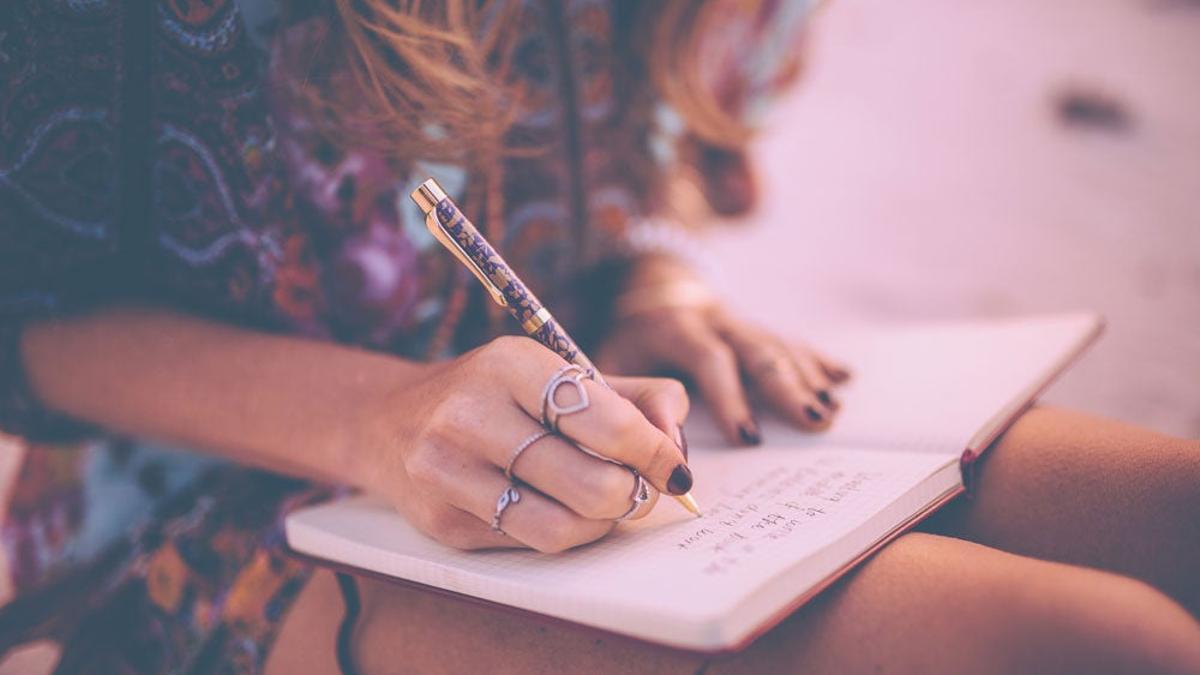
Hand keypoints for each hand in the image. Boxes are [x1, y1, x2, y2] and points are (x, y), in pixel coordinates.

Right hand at [354, 336, 690, 552]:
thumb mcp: (557, 375)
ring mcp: (449, 472)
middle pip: (591, 484)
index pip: (605, 422)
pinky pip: (529, 543)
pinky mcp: (442, 522)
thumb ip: (634, 398)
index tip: (675, 469)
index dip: (655, 453)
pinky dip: (563, 532)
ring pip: (562, 527)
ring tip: (606, 504)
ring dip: (602, 523)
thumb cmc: (497, 396)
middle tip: (641, 490)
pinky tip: (559, 508)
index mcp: (510, 365)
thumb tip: (676, 445)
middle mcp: (471, 415)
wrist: (390, 421)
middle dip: (633, 495)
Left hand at [597, 262, 849, 444]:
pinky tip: (843, 377)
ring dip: (808, 378)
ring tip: (831, 410)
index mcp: (676, 327)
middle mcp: (715, 319)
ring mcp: (740, 320)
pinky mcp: (755, 326)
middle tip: (814, 420)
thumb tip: (658, 448)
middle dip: (787, 387)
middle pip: (756, 349)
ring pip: (778, 345)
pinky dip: (817, 359)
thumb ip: (631, 400)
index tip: (749, 438)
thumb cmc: (627, 341)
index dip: (730, 397)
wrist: (646, 291)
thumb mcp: (612, 363)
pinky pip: (790, 341)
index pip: (709, 358)